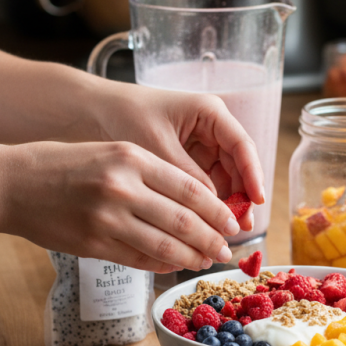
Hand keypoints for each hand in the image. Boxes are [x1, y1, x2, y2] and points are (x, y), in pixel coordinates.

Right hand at [0, 141, 241, 272]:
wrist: (11, 183)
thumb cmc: (64, 164)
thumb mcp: (112, 152)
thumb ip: (151, 175)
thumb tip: (194, 205)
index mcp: (132, 157)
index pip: (190, 188)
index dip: (217, 210)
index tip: (232, 222)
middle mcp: (122, 187)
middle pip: (184, 220)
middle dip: (212, 238)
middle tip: (227, 249)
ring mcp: (107, 219)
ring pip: (165, 245)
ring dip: (192, 257)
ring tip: (207, 261)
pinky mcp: (93, 245)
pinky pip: (139, 259)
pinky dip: (162, 264)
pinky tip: (175, 265)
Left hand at [93, 82, 264, 230]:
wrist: (88, 112)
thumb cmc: (121, 117)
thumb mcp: (156, 148)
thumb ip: (186, 177)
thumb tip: (213, 209)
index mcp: (209, 113)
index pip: (242, 145)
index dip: (253, 175)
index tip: (256, 201)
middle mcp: (211, 128)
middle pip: (237, 166)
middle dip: (240, 196)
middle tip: (240, 227)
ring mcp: (201, 145)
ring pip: (224, 178)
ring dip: (225, 204)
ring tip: (225, 232)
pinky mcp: (188, 160)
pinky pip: (205, 184)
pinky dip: (206, 204)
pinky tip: (206, 224)